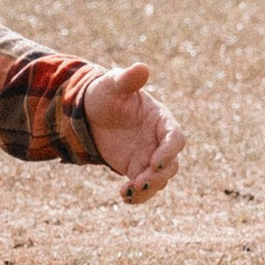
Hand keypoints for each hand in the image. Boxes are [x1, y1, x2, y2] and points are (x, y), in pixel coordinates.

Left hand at [84, 61, 183, 202]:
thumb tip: (142, 67)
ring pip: (159, 179)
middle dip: (159, 175)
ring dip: (149, 188)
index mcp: (161, 119)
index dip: (170, 151)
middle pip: (171, 164)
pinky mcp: (136, 169)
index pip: (176, 138)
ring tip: (129, 191)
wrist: (88, 112)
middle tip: (140, 182)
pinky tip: (124, 196)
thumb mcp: (114, 84)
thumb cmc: (106, 94)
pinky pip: (143, 187)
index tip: (156, 161)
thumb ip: (128, 79)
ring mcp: (149, 157)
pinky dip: (137, 195)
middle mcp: (159, 140)